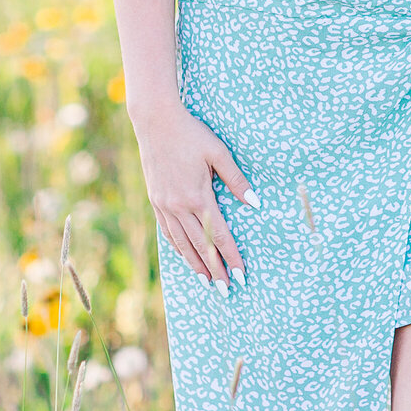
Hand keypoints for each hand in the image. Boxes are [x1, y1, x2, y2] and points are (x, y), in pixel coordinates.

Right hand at [133, 102, 254, 289]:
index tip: (241, 274)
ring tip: (207, 281)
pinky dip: (177, 247)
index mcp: (197, 196)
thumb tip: (255, 204)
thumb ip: (236, 180)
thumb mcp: (218, 152)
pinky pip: (167, 231)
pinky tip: (184, 256)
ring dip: (195, 264)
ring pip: (181, 243)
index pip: (219, 234)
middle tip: (227, 290)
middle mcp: (179, 206)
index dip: (231, 256)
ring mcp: (164, 204)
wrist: (155, 121)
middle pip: (201, 245)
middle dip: (215, 269)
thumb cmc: (191, 133)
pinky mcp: (155, 200)